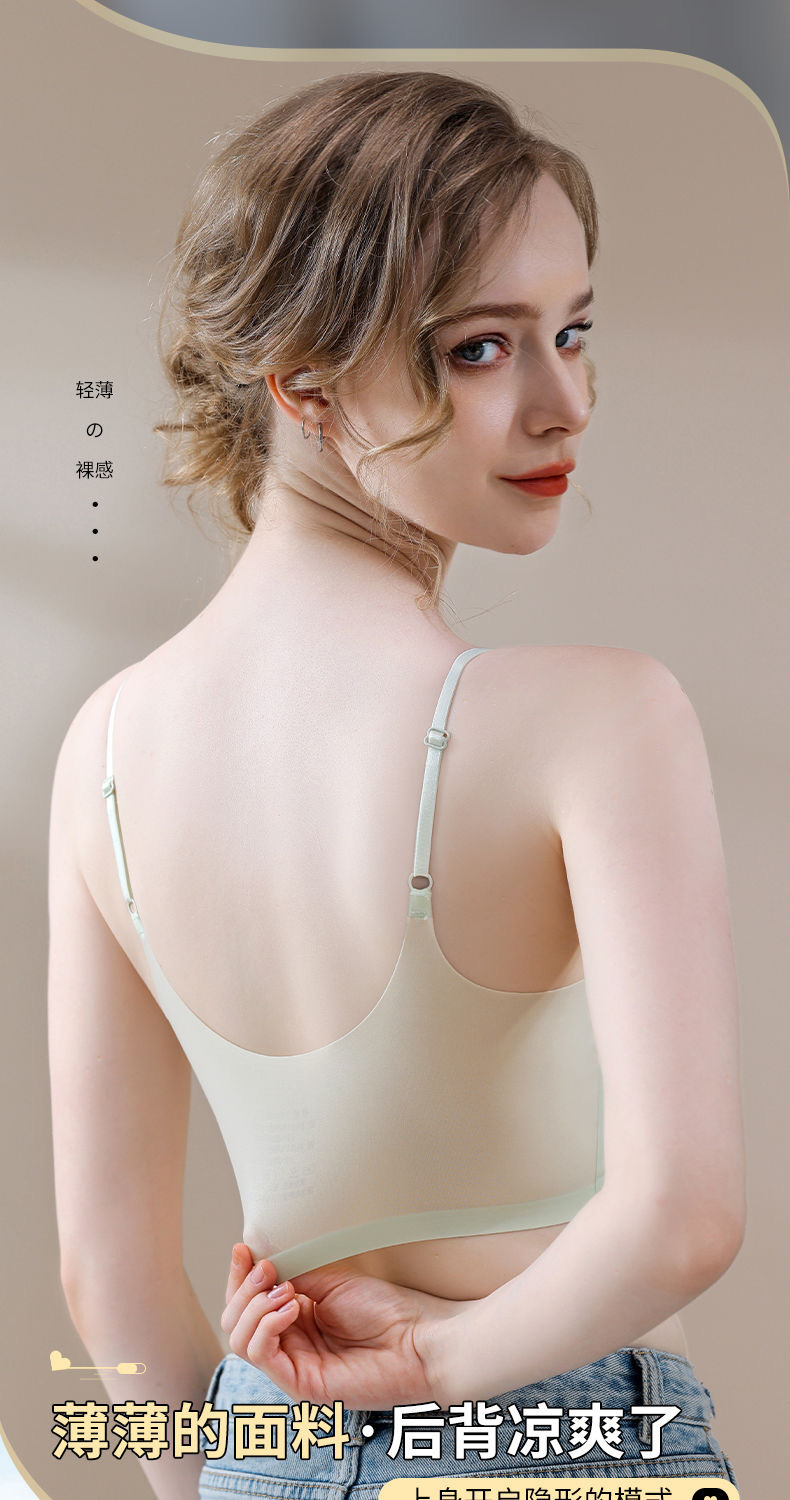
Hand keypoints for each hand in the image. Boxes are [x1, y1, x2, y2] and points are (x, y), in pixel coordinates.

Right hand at [221, 1244, 466, 1408]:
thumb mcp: (331, 1283)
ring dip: (254, 1306)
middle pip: (235, 1323)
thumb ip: (294, 1276)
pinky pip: (263, 1355)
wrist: (422, 1339)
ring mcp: (294, 1368)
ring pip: (241, 1340)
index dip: (239, 1277)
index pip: (247, 1305)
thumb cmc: (389, 1312)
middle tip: (267, 1268)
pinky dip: (268, 1324)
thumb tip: (259, 1259)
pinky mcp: (302, 1386)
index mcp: (295, 1322)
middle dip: (243, 1290)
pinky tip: (291, 1306)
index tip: (242, 1248)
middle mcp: (290, 1347)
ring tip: (284, 1288)